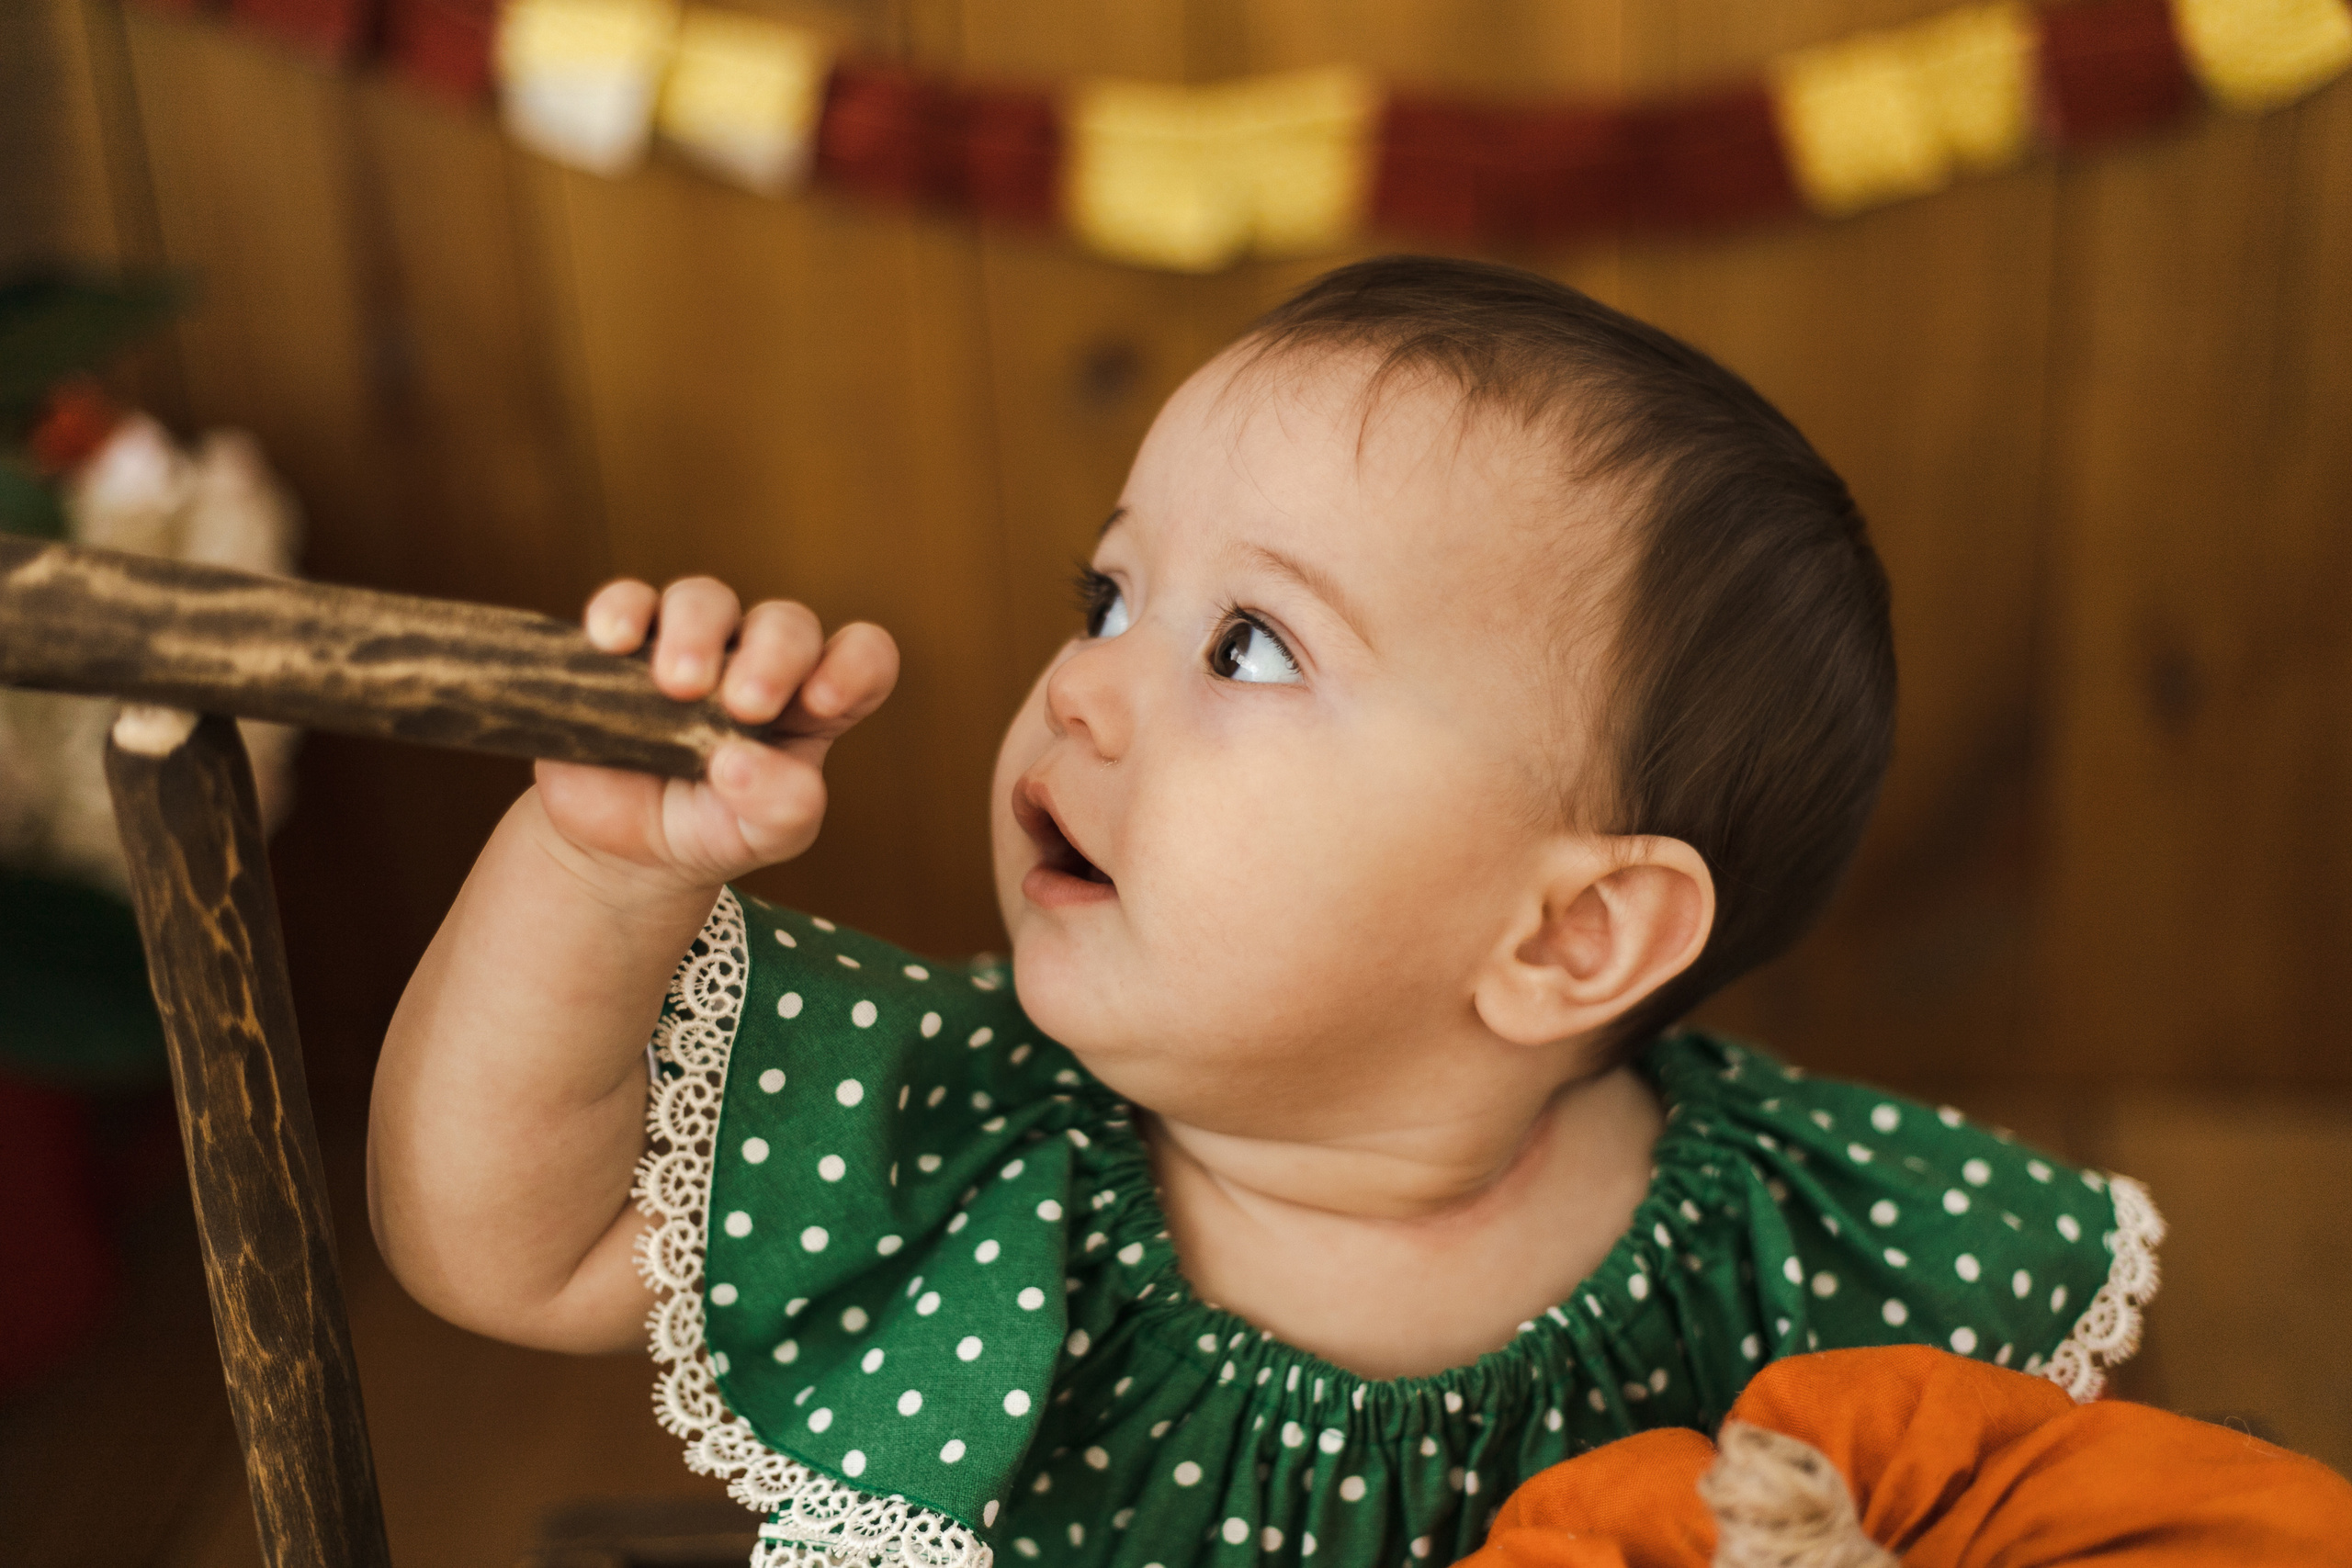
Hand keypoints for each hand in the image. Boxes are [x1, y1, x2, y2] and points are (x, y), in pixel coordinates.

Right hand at [531, 576, 898, 897]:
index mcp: (810, 703)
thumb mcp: (763, 837)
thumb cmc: (709, 831)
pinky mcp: (623, 644)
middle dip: (774, 657)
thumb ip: (782, 808)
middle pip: (785, 623)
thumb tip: (740, 763)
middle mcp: (755, 661)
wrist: (622, 850)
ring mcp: (688, 644)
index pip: (861, 656)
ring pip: (705, 599)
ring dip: (697, 632)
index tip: (821, 701)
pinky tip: (615, 644)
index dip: (855, 664)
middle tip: (745, 706)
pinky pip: (628, 601)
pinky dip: (623, 610)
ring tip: (678, 686)